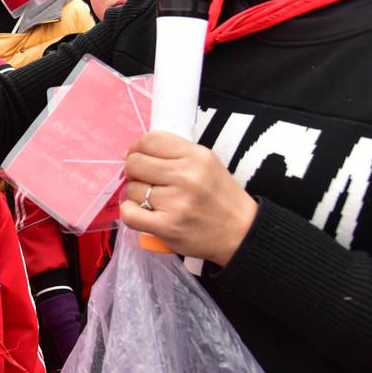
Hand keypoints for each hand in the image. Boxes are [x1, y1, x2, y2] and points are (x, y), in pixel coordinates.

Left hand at [119, 131, 257, 266]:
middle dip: (134, 171)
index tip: (138, 157)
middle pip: (135, 163)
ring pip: (132, 189)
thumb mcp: (206, 162)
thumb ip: (173, 153)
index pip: (150, 140)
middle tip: (145, 181)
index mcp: (196, 156)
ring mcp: (176, 203)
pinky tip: (141, 212)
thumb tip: (130, 153)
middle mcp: (186, 177)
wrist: (241, 232)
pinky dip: (130, 212)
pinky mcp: (168, 227)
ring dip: (137, 194)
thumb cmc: (218, 196)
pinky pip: (129, 214)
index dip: (137, 148)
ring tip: (154, 200)